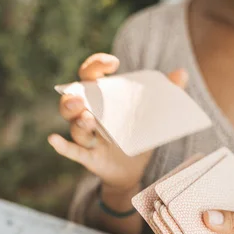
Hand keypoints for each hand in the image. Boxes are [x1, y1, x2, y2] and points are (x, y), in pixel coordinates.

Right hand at [48, 53, 187, 190]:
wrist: (133, 170)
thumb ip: (167, 94)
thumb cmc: (137, 135)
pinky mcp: (89, 157)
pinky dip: (61, 146)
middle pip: (72, 102)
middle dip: (72, 98)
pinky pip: (72, 151)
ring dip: (78, 122)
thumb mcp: (153, 115)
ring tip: (88, 118)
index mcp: (102, 100)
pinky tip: (52, 139)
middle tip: (80, 97)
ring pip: (75, 127)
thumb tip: (181, 73)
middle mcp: (90, 115)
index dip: (96, 65)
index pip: (91, 76)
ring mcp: (88, 137)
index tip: (113, 63)